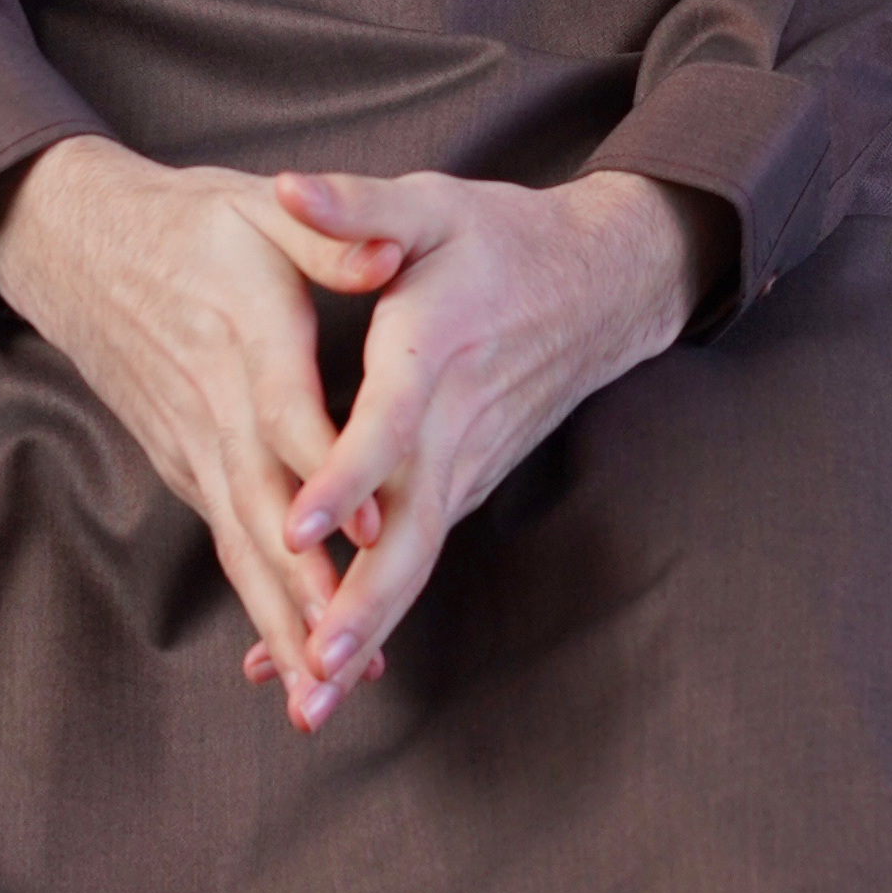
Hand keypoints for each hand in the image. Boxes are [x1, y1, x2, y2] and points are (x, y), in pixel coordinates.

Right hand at [0, 137, 406, 728]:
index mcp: (244, 340)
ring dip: (278, 622)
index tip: (379, 528)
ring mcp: (193, 447)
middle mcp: (213, 410)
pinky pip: (227, 545)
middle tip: (342, 664)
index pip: (290, 419)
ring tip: (318, 694)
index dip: (333, 476)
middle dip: (302, 592)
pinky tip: (298, 656)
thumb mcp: (262, 209)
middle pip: (260, 512)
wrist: (81, 247)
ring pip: (239, 545)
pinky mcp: (186, 467)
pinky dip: (261, 604)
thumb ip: (331, 237)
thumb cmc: (191, 223)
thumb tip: (391, 253)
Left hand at [255, 168, 731, 705]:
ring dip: (366, 633)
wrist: (605, 285)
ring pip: (415, 563)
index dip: (345, 476)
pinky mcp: (462, 486)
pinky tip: (318, 662)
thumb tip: (286, 188)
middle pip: (410, 533)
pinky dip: (374, 616)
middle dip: (362, 608)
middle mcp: (455, 428)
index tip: (297, 522)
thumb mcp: (430, 204)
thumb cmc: (501, 240)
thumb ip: (357, 207)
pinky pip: (414, 558)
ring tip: (310, 704)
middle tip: (315, 672)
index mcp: (437, 353)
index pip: (390, 425)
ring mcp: (464, 468)